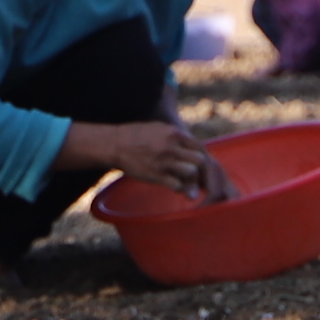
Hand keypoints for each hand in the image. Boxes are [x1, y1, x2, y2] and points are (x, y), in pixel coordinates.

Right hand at [63, 118, 228, 201]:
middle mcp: (172, 146)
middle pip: (200, 161)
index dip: (205, 159)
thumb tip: (191, 147)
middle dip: (203, 172)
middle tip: (201, 181)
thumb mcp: (160, 129)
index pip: (200, 147)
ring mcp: (164, 161)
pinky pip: (177, 185)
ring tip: (190, 187)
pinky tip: (179, 191)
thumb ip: (177, 138)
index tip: (203, 169)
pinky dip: (182, 190)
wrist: (115, 143)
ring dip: (193, 181)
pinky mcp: (155, 174)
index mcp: (174, 134)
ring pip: (192, 173)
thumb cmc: (137, 136)